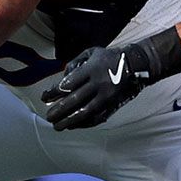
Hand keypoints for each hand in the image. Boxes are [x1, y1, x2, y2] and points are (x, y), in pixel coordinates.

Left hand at [41, 30, 180, 130]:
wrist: (136, 66)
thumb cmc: (109, 58)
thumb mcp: (90, 53)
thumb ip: (74, 64)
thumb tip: (61, 80)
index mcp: (91, 70)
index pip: (68, 84)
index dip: (53, 92)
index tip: (44, 97)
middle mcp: (98, 84)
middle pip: (75, 100)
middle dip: (59, 110)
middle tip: (48, 117)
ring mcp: (106, 97)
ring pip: (85, 112)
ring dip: (69, 121)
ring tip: (57, 126)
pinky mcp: (113, 106)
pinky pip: (97, 118)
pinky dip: (84, 123)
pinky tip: (73, 125)